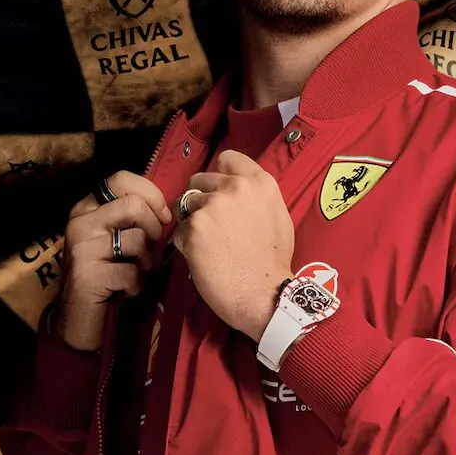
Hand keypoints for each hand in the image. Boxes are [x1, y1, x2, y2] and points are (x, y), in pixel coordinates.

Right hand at [55, 171, 170, 350]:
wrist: (78, 318)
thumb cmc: (105, 274)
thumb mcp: (116, 239)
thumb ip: (133, 219)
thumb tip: (167, 210)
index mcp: (87, 208)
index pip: (121, 179)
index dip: (150, 194)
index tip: (162, 216)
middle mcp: (80, 221)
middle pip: (134, 205)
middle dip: (154, 229)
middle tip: (150, 251)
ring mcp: (82, 246)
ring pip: (137, 239)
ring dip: (147, 262)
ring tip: (136, 274)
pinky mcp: (88, 274)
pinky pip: (133, 272)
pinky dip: (138, 285)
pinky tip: (126, 291)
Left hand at [172, 150, 293, 340]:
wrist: (265, 296)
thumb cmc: (274, 263)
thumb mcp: (278, 217)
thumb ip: (257, 197)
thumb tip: (240, 191)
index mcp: (259, 182)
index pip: (227, 158)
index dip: (218, 176)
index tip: (218, 193)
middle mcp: (236, 188)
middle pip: (199, 180)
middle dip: (200, 200)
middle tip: (210, 226)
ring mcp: (212, 207)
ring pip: (185, 205)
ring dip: (191, 223)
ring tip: (207, 246)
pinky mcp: (193, 229)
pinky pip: (178, 231)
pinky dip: (185, 245)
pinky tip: (201, 259)